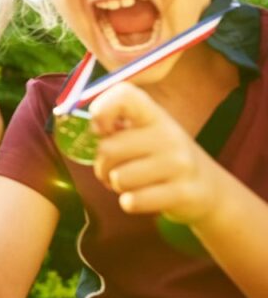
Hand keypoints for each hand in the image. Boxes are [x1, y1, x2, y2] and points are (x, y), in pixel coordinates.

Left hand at [90, 82, 223, 223]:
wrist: (210, 189)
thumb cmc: (163, 158)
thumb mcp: (146, 133)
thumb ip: (117, 126)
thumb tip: (88, 128)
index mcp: (155, 115)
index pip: (124, 95)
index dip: (101, 110)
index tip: (102, 130)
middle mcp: (169, 135)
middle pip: (107, 149)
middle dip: (102, 165)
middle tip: (113, 170)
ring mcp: (179, 164)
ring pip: (118, 178)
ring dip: (116, 185)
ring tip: (131, 183)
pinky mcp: (183, 193)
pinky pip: (132, 201)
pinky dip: (129, 203)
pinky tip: (143, 197)